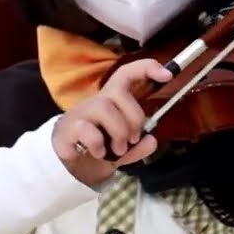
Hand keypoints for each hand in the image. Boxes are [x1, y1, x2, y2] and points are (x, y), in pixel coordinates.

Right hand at [52, 58, 172, 186]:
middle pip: (119, 93)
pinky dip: (99, 144)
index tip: (166, 75)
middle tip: (133, 139)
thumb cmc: (96, 148)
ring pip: (104, 108)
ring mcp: (81, 114)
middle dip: (134, 118)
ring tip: (118, 150)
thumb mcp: (124, 151)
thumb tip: (151, 140)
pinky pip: (87, 129)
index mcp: (112, 101)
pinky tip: (99, 153)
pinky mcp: (68, 128)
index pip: (126, 74)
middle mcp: (96, 102)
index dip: (145, 69)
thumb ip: (139, 147)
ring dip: (118, 132)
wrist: (67, 164)